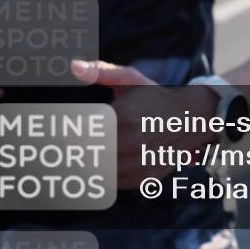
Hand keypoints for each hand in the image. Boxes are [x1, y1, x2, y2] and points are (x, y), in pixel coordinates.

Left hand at [71, 60, 216, 188]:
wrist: (193, 117)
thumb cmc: (156, 96)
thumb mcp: (131, 79)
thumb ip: (101, 72)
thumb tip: (74, 66)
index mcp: (123, 117)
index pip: (77, 133)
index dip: (64, 131)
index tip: (56, 129)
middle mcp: (130, 143)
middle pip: (82, 155)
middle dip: (72, 148)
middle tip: (66, 142)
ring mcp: (137, 164)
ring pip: (94, 172)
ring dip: (86, 162)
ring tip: (87, 150)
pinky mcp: (142, 179)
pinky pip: (110, 183)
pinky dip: (103, 173)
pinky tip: (106, 159)